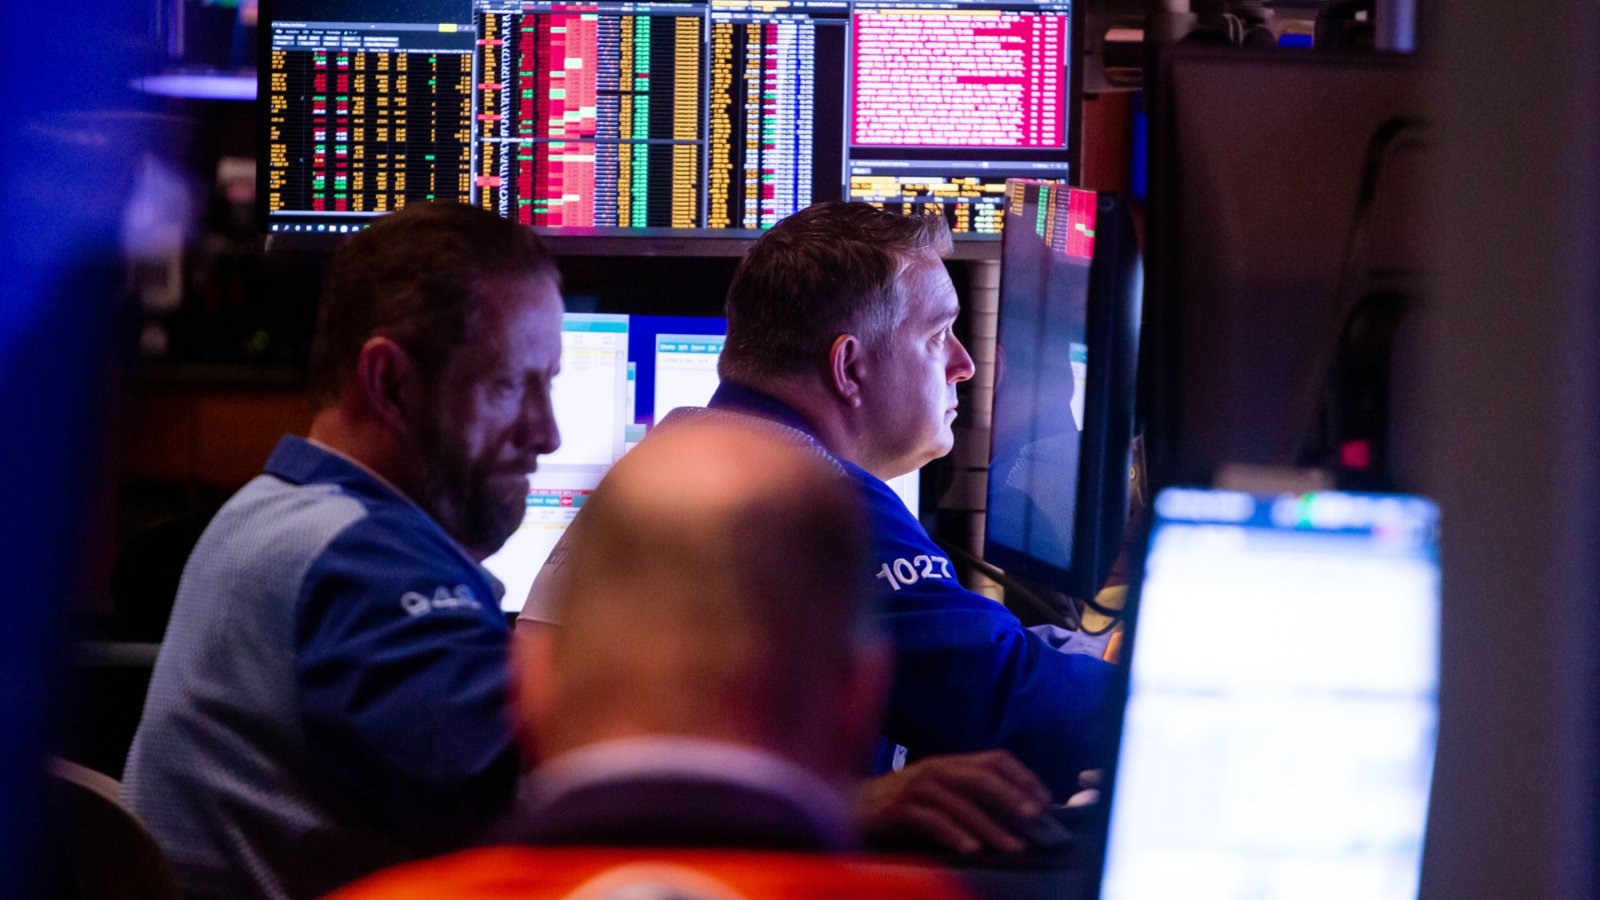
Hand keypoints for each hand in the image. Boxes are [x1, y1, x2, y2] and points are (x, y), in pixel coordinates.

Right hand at [853, 749, 1051, 854]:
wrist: (847, 808)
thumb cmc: (898, 805)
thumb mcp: (935, 793)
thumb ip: (967, 797)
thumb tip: (1014, 815)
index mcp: (948, 763)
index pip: (995, 759)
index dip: (1023, 777)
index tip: (1046, 800)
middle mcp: (934, 769)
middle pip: (981, 777)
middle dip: (1012, 797)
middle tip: (1035, 818)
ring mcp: (915, 787)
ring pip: (961, 803)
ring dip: (991, 826)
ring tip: (1014, 846)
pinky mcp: (898, 809)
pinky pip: (932, 821)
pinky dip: (955, 835)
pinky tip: (972, 850)